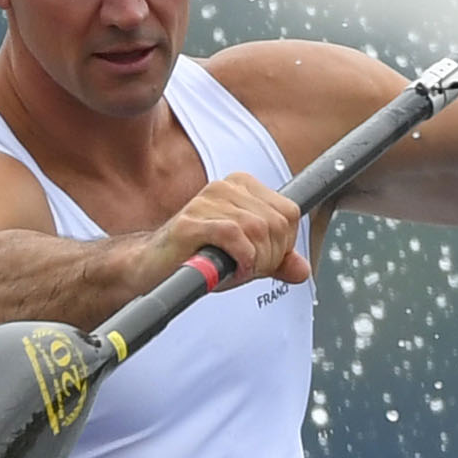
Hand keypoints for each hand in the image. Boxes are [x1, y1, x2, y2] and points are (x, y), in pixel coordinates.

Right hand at [151, 169, 308, 286]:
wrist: (153, 268)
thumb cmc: (200, 258)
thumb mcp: (248, 259)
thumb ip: (277, 262)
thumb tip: (303, 270)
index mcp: (243, 187)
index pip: (289, 213)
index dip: (284, 245)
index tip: (263, 260)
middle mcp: (225, 187)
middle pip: (277, 224)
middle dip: (269, 257)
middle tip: (247, 269)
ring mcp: (205, 202)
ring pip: (258, 230)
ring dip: (252, 261)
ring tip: (233, 270)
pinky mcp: (190, 222)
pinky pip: (234, 235)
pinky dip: (239, 259)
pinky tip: (227, 269)